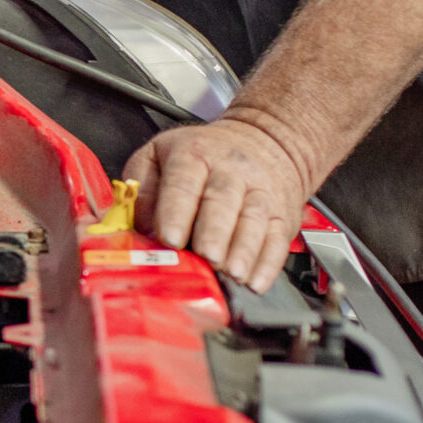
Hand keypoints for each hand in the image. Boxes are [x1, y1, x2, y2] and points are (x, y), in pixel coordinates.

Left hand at [123, 114, 312, 291]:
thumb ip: (142, 190)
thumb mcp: (159, 156)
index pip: (183, 182)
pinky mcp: (282, 213)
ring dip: (244, 250)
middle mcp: (230, 170)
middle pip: (222, 201)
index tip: (170, 239)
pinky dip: (268, 263)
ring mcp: (260, 191)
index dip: (176, 211)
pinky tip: (256, 281)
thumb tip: (140, 230)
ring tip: (232, 273)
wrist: (263, 140)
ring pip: (254, 220)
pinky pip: (278, 239)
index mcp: (193, 154)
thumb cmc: (201, 157)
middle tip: (206, 257)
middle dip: (213, 232)